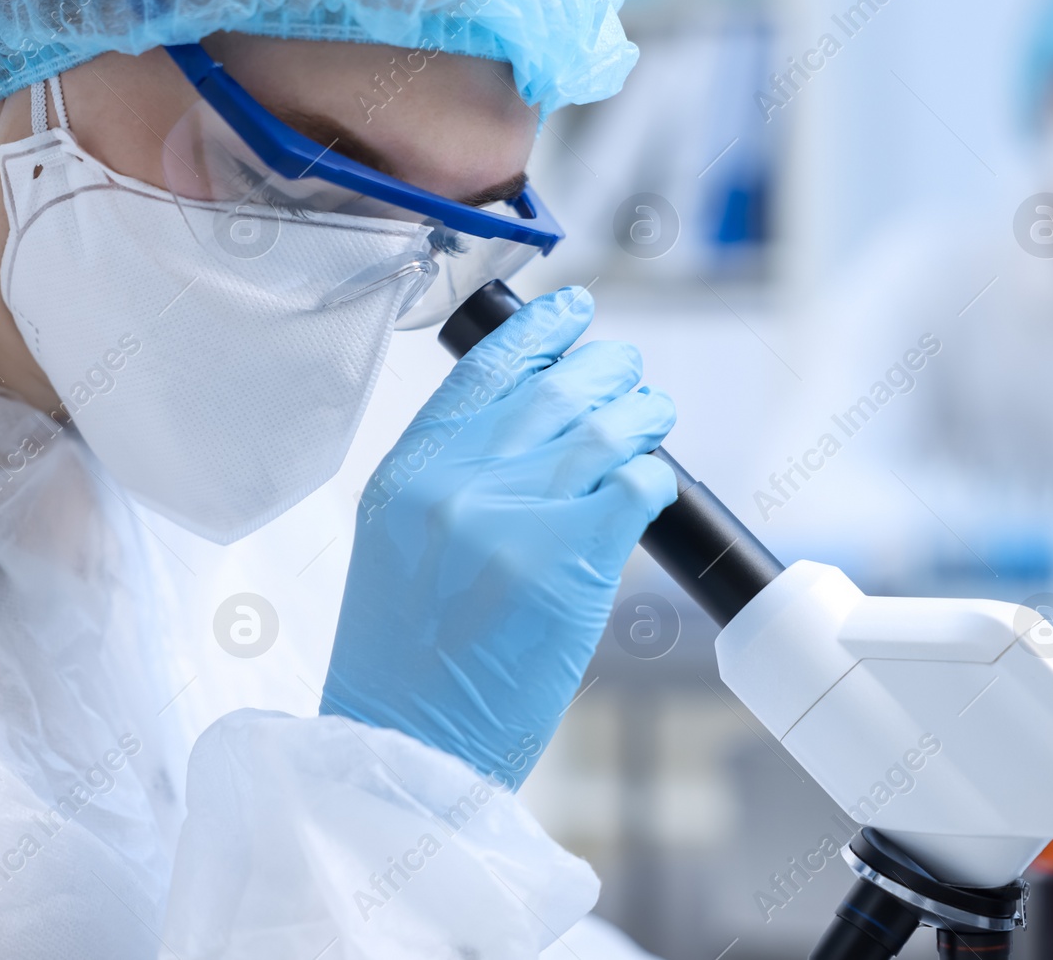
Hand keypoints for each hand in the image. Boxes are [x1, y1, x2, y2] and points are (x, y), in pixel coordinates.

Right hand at [320, 287, 677, 786]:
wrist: (409, 738)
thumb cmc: (404, 654)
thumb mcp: (399, 542)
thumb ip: (454, 478)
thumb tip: (536, 425)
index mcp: (408, 473)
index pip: (482, 370)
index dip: (538, 331)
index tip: (574, 313)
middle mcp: (457, 484)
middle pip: (554, 388)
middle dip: (606, 368)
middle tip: (629, 373)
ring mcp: (514, 520)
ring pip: (603, 426)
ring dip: (641, 412)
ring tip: (653, 414)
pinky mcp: (569, 564)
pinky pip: (633, 485)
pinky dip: (651, 476)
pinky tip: (649, 485)